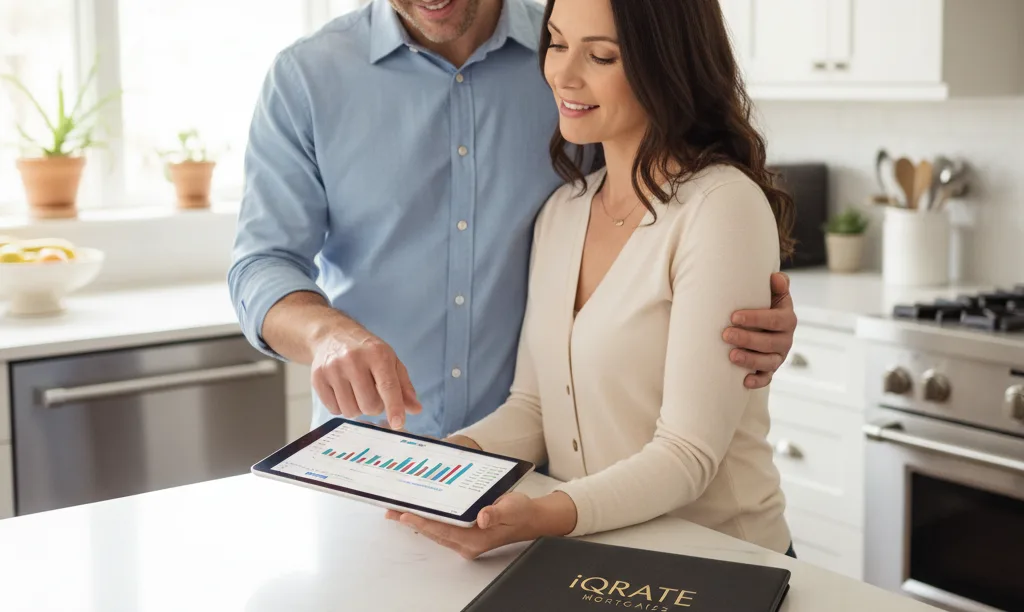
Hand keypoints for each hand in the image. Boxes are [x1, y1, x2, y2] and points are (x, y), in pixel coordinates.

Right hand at [311, 325, 421, 429]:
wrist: (333, 335)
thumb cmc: (367, 351)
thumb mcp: (390, 361)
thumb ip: (404, 386)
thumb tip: (415, 409)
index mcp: (377, 354)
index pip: (388, 386)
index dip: (394, 407)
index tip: (398, 424)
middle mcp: (353, 360)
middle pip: (369, 404)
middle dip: (374, 407)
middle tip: (372, 394)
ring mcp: (333, 369)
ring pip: (350, 410)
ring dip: (357, 408)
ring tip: (357, 392)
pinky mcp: (317, 378)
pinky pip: (334, 410)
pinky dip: (342, 407)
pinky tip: (343, 392)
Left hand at [385, 492, 576, 559]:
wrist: (531, 519)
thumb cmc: (520, 513)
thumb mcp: (511, 508)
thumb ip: (496, 513)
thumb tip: (482, 516)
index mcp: (476, 539)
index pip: (442, 530)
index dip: (422, 522)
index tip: (404, 514)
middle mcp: (467, 543)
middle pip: (433, 532)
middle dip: (411, 520)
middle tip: (390, 509)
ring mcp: (465, 541)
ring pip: (435, 531)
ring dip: (417, 520)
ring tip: (396, 510)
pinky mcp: (465, 535)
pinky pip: (442, 528)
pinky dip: (428, 520)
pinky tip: (419, 511)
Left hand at [723, 272, 796, 388]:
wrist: (764, 324)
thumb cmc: (763, 305)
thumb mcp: (772, 294)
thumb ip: (777, 285)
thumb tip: (776, 278)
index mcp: (787, 319)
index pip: (774, 320)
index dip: (755, 318)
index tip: (734, 316)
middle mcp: (785, 339)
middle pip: (769, 342)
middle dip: (747, 339)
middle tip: (726, 334)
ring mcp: (778, 356)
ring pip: (768, 362)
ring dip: (750, 360)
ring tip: (731, 355)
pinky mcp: (770, 370)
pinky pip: (766, 379)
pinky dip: (757, 382)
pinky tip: (744, 381)